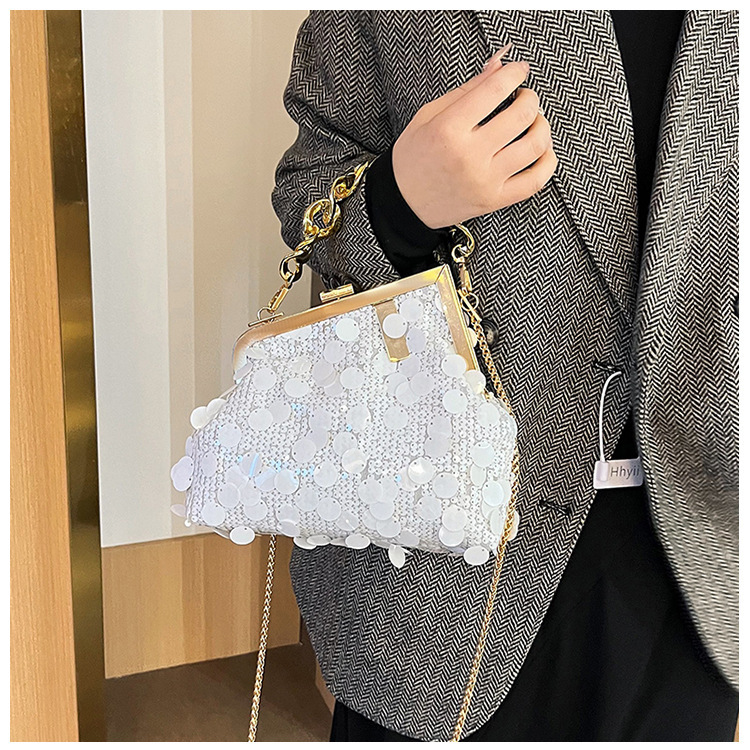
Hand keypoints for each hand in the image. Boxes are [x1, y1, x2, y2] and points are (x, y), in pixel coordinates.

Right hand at [391, 46, 557, 228]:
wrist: (403, 204)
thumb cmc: (413, 159)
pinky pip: (535, 181)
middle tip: (524, 97)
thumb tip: (498, 66)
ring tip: (533, 122)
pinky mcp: (493, 200)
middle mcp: (469, 156)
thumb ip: (467, 91)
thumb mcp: (429, 116)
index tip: (518, 71)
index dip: (514, 74)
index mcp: (449, 130)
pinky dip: (547, 161)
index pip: (495, 90)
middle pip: (521, 115)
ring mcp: (484, 180)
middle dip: (530, 98)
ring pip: (535, 146)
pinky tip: (542, 150)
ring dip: (542, 126)